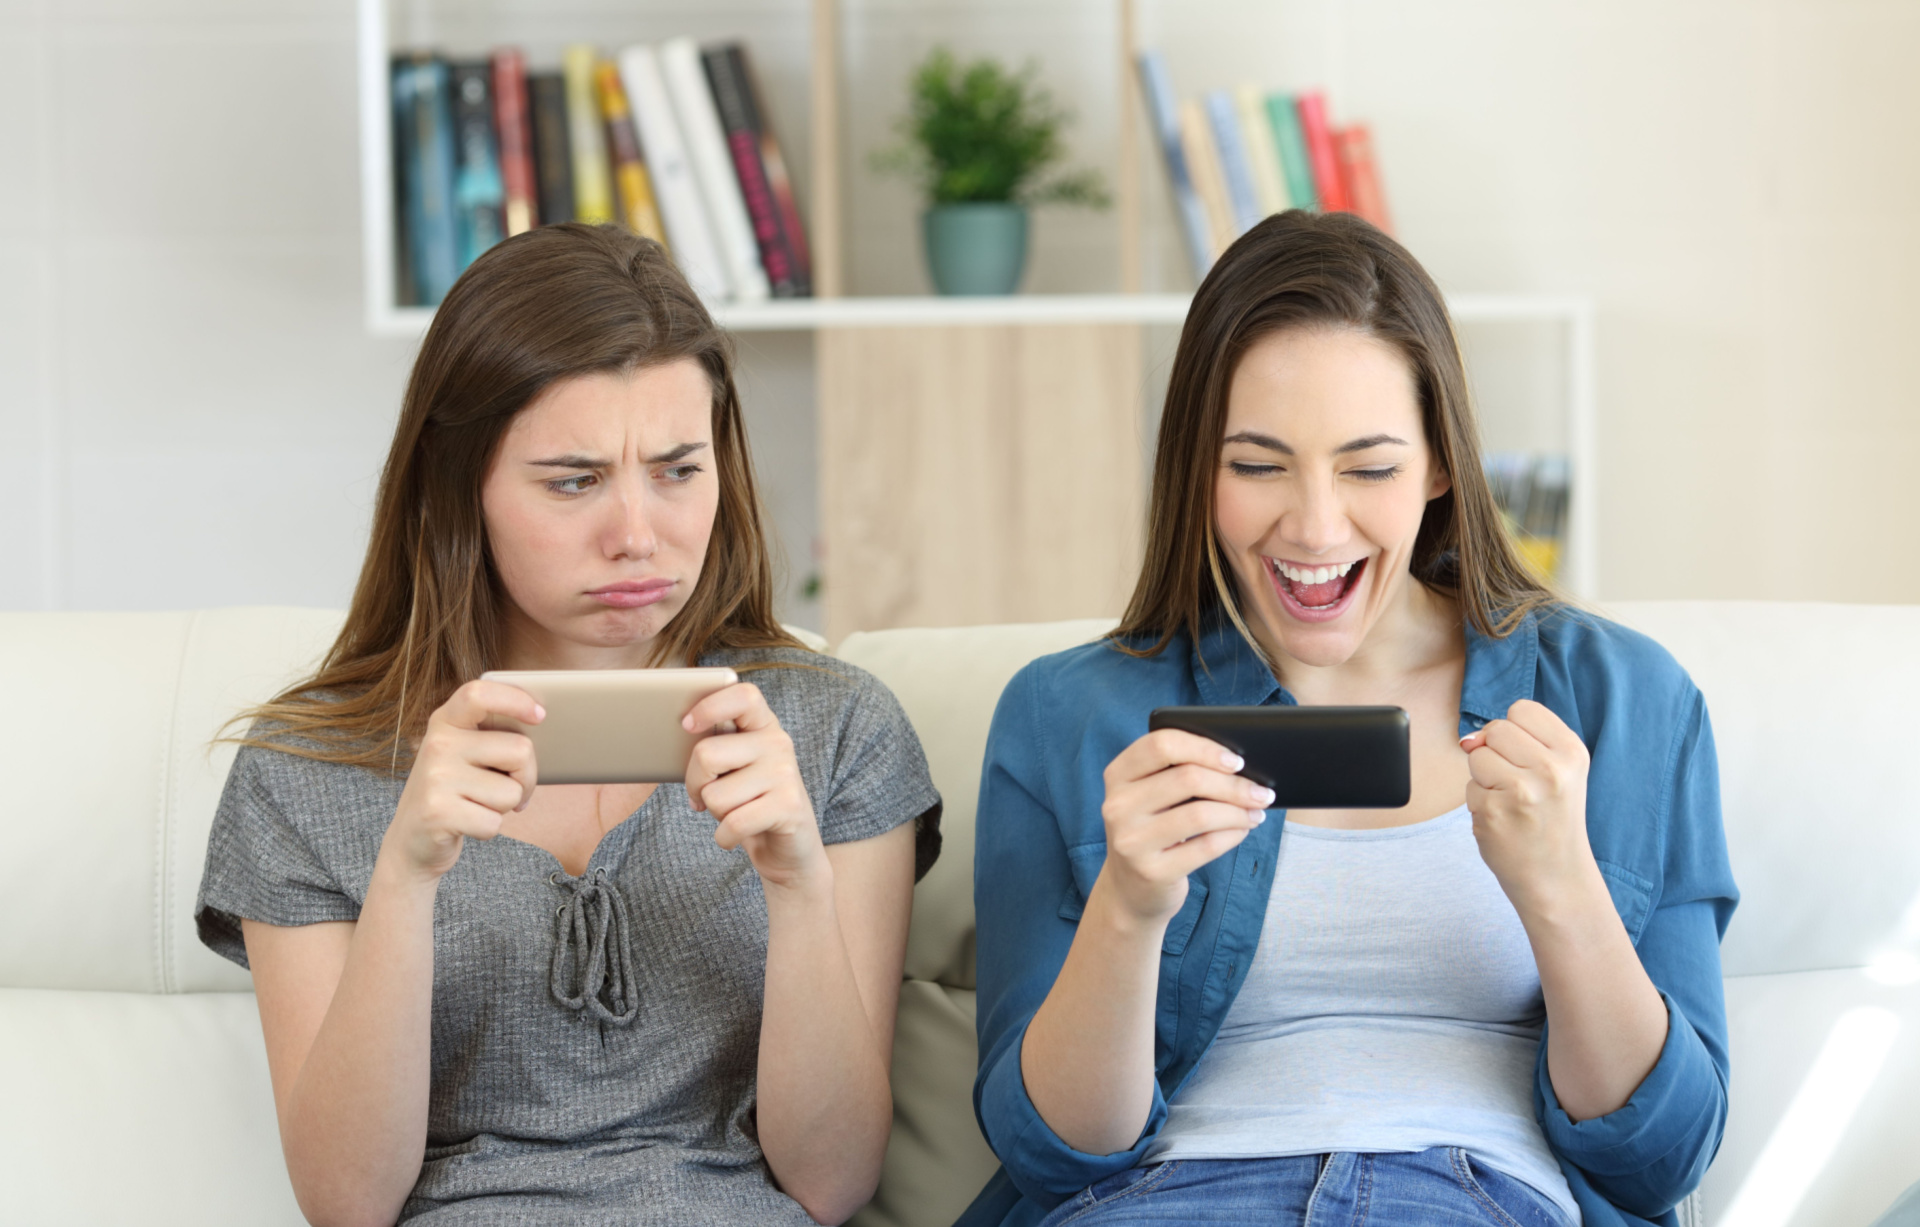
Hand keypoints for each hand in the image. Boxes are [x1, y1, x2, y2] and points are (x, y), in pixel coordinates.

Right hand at [383, 680, 541, 882]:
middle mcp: (438, 744)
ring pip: (511, 791)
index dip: (515, 700)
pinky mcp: (438, 813)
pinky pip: (494, 822)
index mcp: (446, 721)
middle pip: (520, 750)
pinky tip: (467, 823)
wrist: (411, 838)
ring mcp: (436, 778)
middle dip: (526, 776)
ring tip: (477, 804)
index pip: (480, 695)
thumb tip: (541, 724)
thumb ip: (494, 735)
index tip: (540, 715)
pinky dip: (489, 828)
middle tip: (509, 786)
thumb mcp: (465, 753)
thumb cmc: (455, 790)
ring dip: (504, 806)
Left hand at [682, 682, 826, 891]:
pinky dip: (724, 837)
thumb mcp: (733, 769)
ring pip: (715, 795)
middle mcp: (778, 743)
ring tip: (735, 812)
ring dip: (715, 814)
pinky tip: (735, 835)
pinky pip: (733, 823)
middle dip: (694, 783)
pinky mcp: (789, 807)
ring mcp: (786, 774)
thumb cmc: (749, 803)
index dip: (710, 706)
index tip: (686, 725)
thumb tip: (676, 736)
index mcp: (763, 725)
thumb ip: (715, 747)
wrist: (790, 849)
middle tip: (706, 795)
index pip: (742, 696)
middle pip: (706, 754)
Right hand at [1095, 729, 1273, 926]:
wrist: (1129, 890)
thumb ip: (1176, 772)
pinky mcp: (1152, 871)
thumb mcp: (1149, 797)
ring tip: (1256, 812)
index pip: (1161, 745)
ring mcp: (1132, 841)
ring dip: (1239, 811)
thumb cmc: (1152, 831)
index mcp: (1118, 775)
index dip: (1204, 748)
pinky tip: (1242, 830)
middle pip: (1188, 778)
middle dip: (1234, 784)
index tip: (1235, 760)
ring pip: (1200, 814)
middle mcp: (1117, 806)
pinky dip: (1233, 835)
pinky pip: (1206, 846)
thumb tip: (1236, 764)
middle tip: (1261, 792)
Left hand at [1460, 699, 1596, 913]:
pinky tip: (1503, 821)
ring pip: (1476, 756)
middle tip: (1519, 785)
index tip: (1528, 758)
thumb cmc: (1552, 819)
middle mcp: (1551, 769)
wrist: (1557, 877)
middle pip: (1495, 730)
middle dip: (1496, 753)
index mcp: (1572, 752)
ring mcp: (1521, 791)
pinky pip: (1468, 788)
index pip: (1522, 709)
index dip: (1515, 731)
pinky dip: (1479, 804)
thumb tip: (1469, 739)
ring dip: (1485, 779)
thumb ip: (1521, 742)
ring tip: (1511, 802)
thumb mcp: (1560, 772)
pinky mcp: (1494, 812)